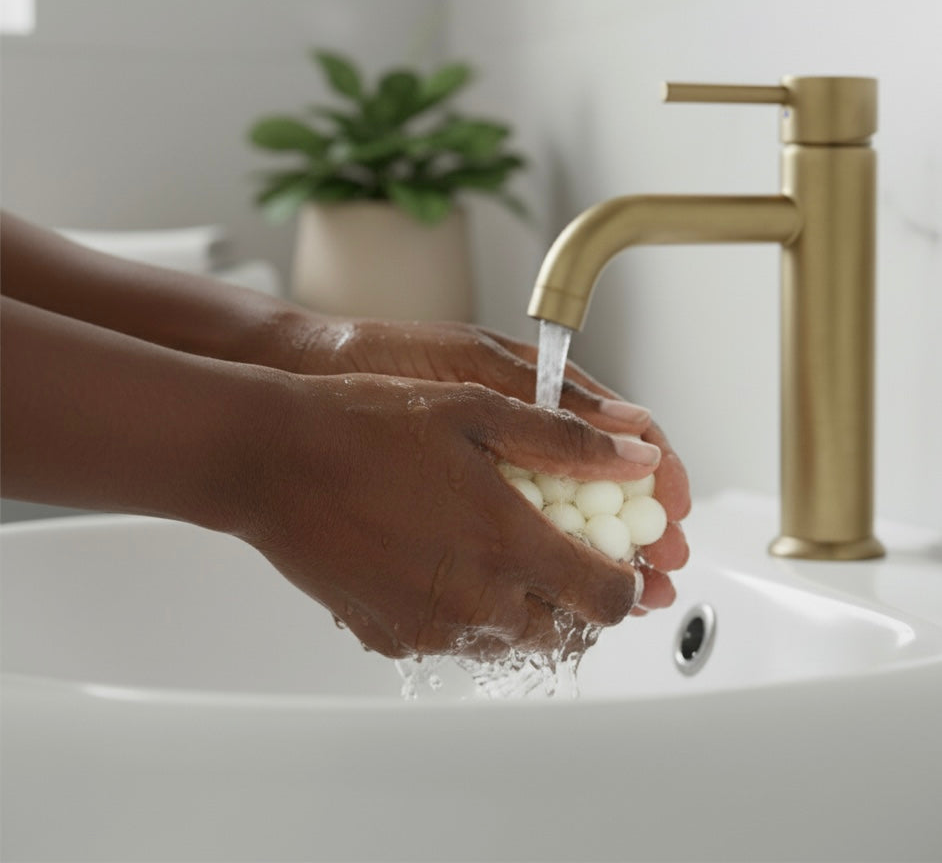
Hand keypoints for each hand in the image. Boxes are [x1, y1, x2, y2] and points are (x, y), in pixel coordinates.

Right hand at [234, 372, 660, 658]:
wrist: (271, 459)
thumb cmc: (366, 424)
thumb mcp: (478, 408)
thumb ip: (568, 441)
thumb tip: (636, 456)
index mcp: (507, 544)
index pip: (606, 598)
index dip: (628, 582)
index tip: (623, 558)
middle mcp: (474, 600)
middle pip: (565, 631)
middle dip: (580, 597)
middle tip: (566, 552)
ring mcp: (429, 627)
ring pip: (511, 641)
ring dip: (528, 607)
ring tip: (506, 552)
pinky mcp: (389, 636)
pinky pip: (455, 643)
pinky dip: (472, 615)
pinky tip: (451, 564)